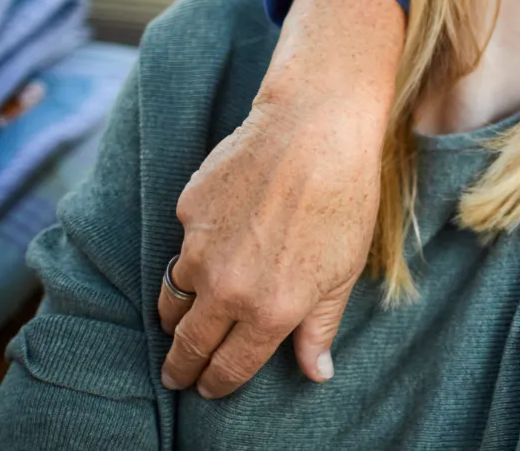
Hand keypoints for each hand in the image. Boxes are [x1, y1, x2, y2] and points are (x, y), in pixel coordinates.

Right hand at [157, 0, 401, 397]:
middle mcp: (227, 288)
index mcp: (270, 311)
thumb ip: (320, 327)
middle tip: (177, 374)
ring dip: (178, 313)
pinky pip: (183, 244)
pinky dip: (194, 250)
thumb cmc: (345, 199)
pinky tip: (217, 238)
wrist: (315, 130)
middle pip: (187, 343)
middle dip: (181, 365)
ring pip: (175, 296)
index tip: (208, 389)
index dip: (216, 384)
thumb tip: (317, 372)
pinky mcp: (187, 211)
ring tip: (182, 320)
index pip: (228, 368)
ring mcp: (200, 249)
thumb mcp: (344, 273)